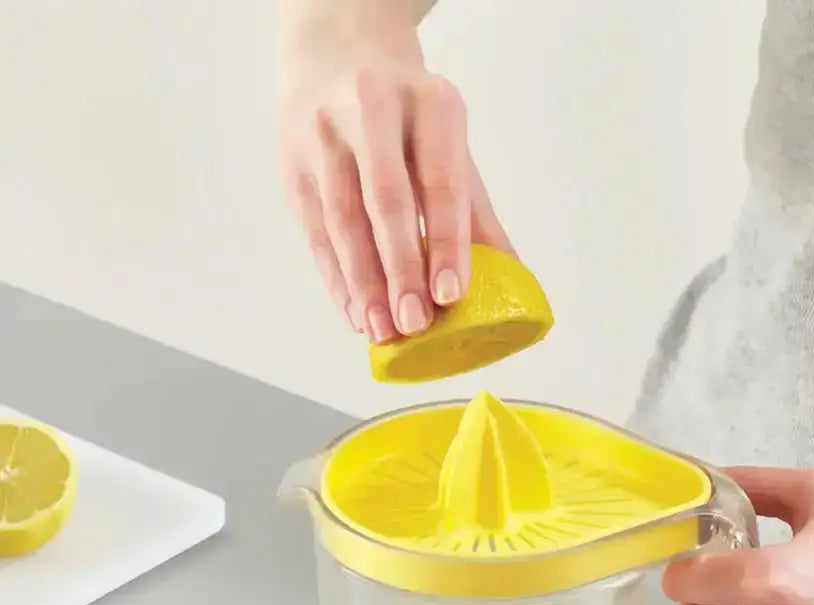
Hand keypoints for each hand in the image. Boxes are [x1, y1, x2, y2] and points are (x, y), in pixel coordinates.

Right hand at [278, 21, 513, 342]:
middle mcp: (371, 109)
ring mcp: (323, 135)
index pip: (440, 181)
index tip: (450, 294)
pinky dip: (336, 279)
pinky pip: (314, 233)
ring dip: (363, 284)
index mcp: (429, 104)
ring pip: (342, 220)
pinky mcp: (293, 165)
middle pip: (385, 201)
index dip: (445, 242)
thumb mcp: (449, 149)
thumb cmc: (408, 120)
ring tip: (382, 330)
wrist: (338, 58)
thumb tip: (512, 282)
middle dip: (400, 269)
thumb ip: (476, 214)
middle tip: (414, 322)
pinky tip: (355, 313)